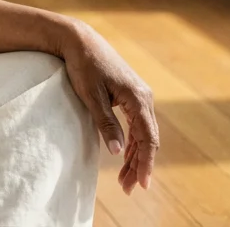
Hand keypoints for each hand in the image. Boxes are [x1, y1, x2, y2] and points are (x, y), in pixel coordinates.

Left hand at [58, 20, 158, 194]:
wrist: (80, 40)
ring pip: (144, 133)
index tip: (142, 184)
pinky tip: (125, 156)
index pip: (147, 138)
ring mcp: (140, 95)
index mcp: (137, 98)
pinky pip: (137, 124)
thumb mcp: (91, 96)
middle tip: (129, 188)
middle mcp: (144, 97)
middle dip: (140, 165)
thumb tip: (116, 152)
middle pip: (148, 139)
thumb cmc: (84, 66)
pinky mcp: (132, 94)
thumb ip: (105, 123)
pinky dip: (132, 142)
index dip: (145, 163)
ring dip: (136, 156)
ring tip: (125, 179)